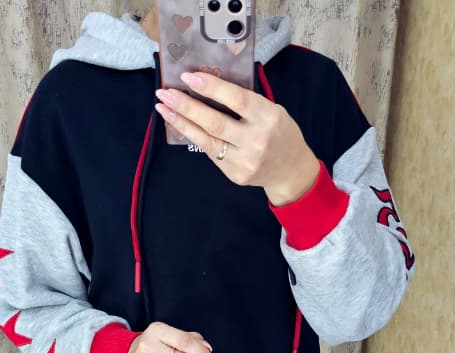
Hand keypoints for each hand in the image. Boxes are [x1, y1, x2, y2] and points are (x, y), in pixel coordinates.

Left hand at [154, 71, 320, 205]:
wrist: (290, 170)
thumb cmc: (280, 133)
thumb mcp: (272, 110)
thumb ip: (246, 102)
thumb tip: (209, 85)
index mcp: (268, 118)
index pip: (236, 99)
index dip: (211, 87)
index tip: (188, 76)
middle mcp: (256, 140)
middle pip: (214, 122)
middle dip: (186, 106)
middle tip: (165, 93)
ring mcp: (244, 161)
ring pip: (206, 140)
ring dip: (181, 122)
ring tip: (163, 108)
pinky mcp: (235, 174)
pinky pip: (210, 152)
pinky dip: (193, 136)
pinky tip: (181, 124)